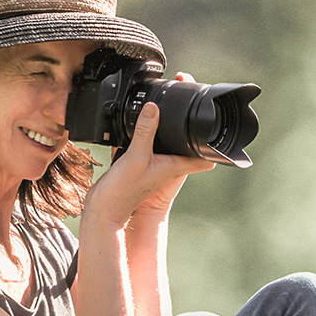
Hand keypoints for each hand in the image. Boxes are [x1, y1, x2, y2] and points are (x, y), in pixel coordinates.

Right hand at [82, 74, 218, 231]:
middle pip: (183, 145)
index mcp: (175, 166)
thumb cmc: (124, 192)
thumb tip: (153, 108)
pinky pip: (144, 144)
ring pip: (163, 143)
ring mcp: (153, 164)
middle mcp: (168, 166)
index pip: (204, 158)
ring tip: (162, 111)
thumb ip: (145, 132)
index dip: (211, 144)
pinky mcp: (137, 163)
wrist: (103, 208)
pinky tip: (134, 124)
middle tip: (186, 109)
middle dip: (186, 129)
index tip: (212, 127)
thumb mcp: (136, 157)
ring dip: (163, 131)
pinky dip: (141, 135)